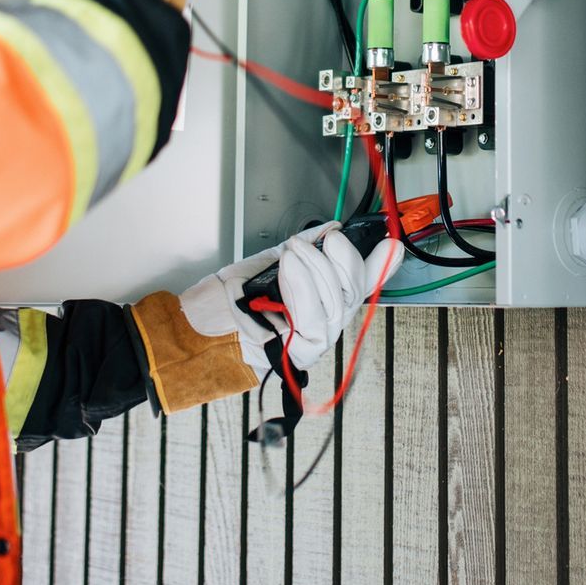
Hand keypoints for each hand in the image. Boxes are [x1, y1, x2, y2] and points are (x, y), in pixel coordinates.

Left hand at [175, 222, 389, 381]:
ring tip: (293, 252)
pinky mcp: (300, 354)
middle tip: (319, 240)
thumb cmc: (224, 301)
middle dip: (340, 260)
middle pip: (353, 293)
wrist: (194, 328)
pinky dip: (304, 290)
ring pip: (338, 306)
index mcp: (317, 300)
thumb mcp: (267, 263)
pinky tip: (290, 270)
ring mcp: (313, 341)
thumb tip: (330, 230)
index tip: (391, 245)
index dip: (380, 265)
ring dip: (316, 271)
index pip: (359, 283)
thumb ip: (303, 249)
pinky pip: (316, 322)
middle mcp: (321, 322)